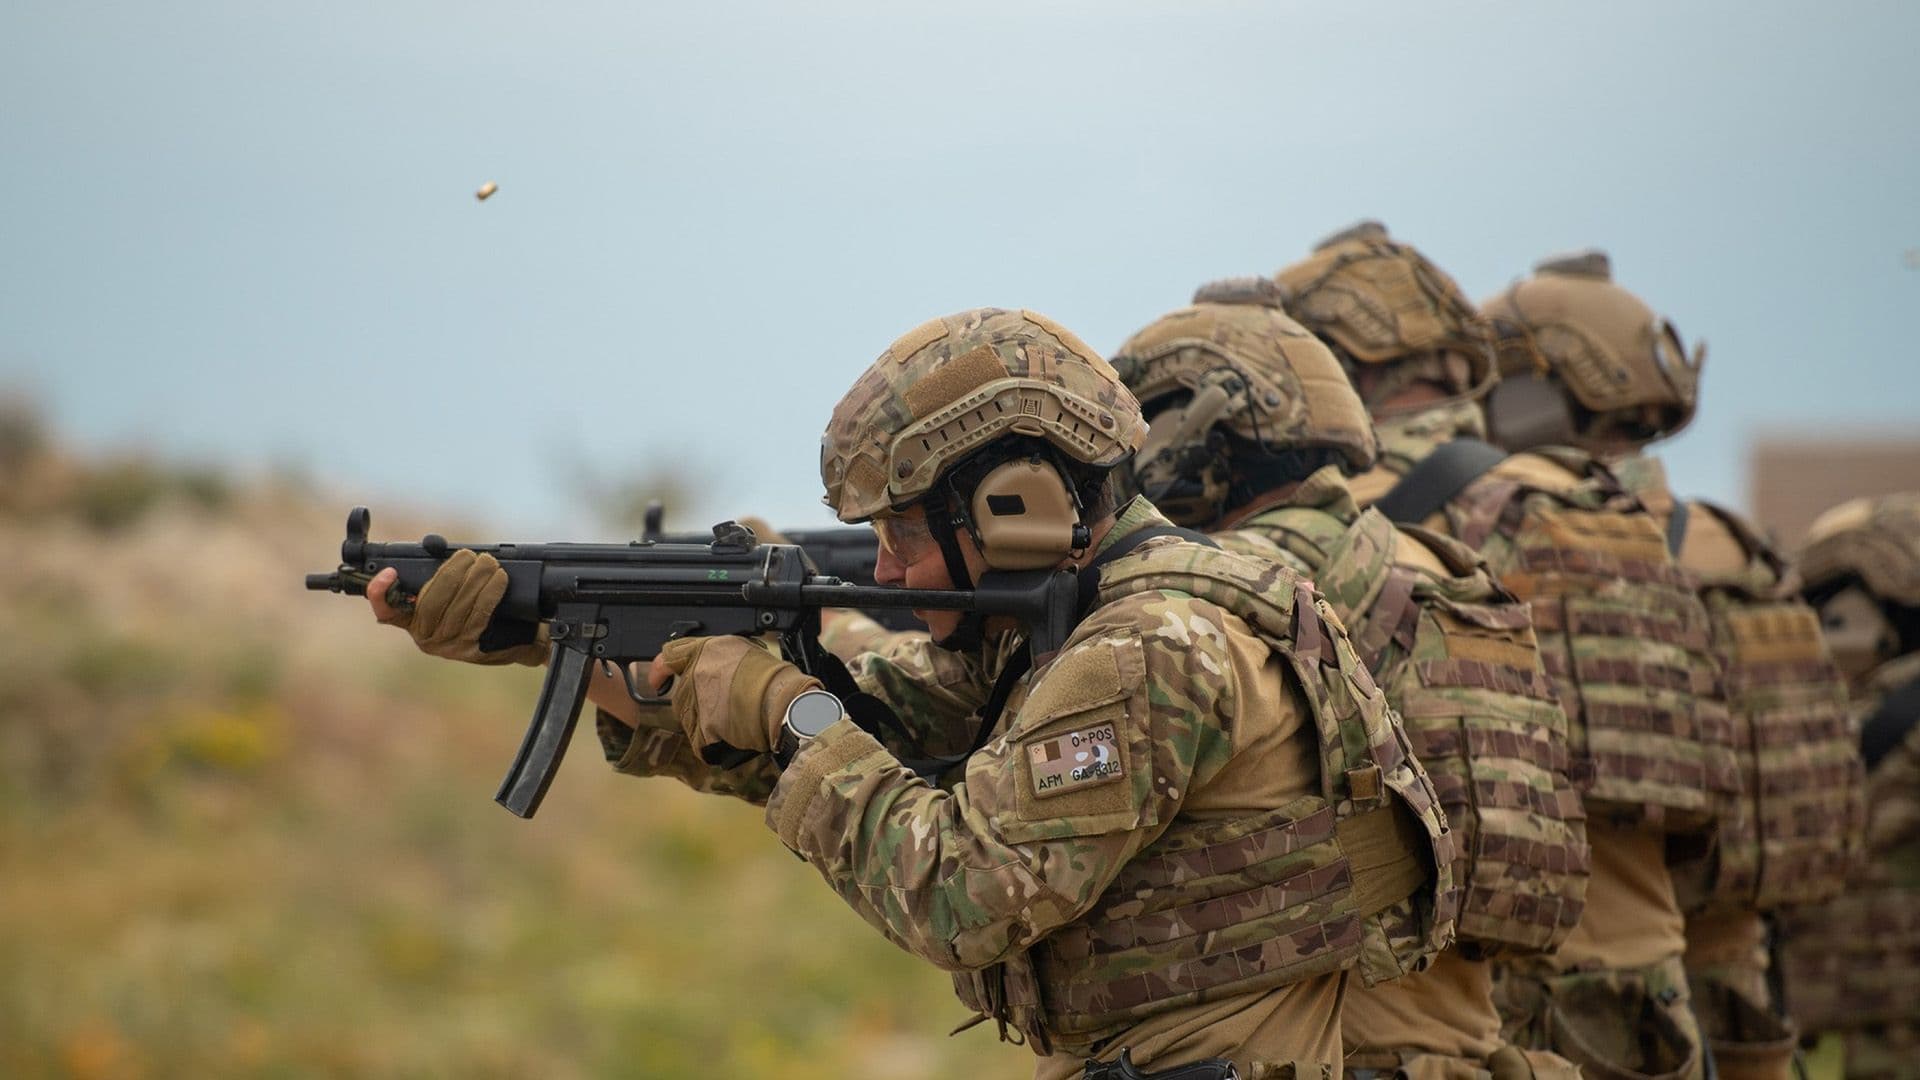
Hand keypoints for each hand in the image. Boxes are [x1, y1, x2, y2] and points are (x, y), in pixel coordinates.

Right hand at [366, 549, 547, 665]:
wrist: (517, 637)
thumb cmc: (481, 606)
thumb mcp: (456, 591)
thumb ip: (443, 574)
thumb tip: (437, 547)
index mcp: (413, 621)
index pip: (387, 612)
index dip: (380, 594)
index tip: (389, 572)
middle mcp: (426, 637)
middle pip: (430, 602)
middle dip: (451, 573)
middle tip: (469, 555)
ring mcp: (448, 646)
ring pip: (457, 607)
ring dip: (476, 579)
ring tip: (489, 562)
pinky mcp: (472, 649)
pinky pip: (479, 616)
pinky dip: (490, 593)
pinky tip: (499, 579)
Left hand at [646, 635, 820, 756]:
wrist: (785, 706)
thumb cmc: (774, 679)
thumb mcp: (744, 650)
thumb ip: (715, 656)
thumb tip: (700, 665)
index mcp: (706, 650)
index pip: (670, 656)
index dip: (661, 670)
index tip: (658, 681)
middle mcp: (695, 674)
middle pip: (679, 693)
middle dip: (696, 700)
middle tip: (724, 703)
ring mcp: (696, 703)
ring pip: (687, 716)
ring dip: (703, 720)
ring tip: (733, 717)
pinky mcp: (701, 730)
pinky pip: (698, 738)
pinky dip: (711, 740)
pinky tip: (731, 732)